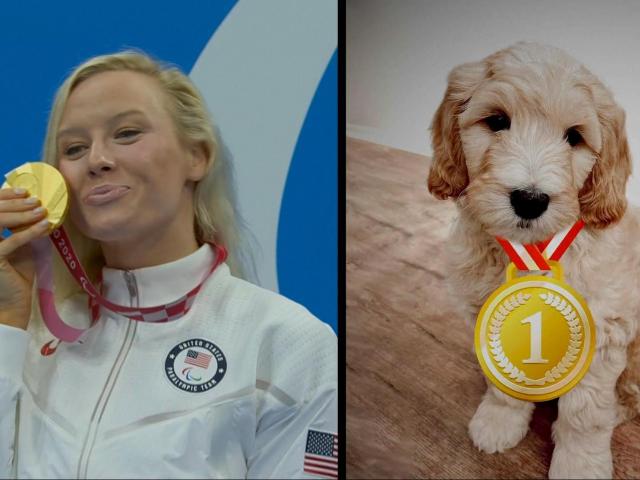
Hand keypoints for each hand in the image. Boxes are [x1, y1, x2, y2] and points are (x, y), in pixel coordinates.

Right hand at [0, 187, 50, 329]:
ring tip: (40, 210)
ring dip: (21, 214)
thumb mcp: (20, 246)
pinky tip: (44, 225)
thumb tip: (35, 207)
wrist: (12, 303)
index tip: (23, 191)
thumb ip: (21, 228)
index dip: (4, 197)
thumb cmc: (15, 275)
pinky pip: (12, 241)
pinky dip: (30, 231)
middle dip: (15, 203)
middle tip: (35, 199)